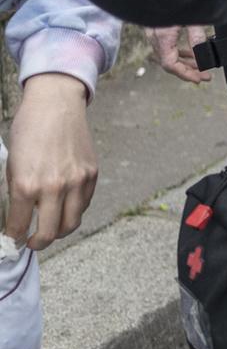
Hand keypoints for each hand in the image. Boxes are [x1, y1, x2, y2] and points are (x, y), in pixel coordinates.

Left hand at [4, 74, 97, 250]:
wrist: (55, 105)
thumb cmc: (29, 130)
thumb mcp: (12, 164)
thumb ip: (17, 192)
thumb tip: (19, 216)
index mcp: (26, 185)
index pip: (18, 226)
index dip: (13, 237)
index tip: (12, 240)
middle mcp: (53, 187)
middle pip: (49, 233)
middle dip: (37, 243)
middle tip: (31, 242)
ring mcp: (76, 182)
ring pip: (71, 224)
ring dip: (59, 231)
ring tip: (51, 230)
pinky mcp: (92, 175)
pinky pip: (84, 204)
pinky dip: (73, 210)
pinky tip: (64, 205)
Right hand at [147, 25, 211, 84]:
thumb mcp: (192, 18)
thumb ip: (197, 36)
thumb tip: (203, 54)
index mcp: (162, 36)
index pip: (170, 64)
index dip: (185, 74)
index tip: (198, 79)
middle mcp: (154, 36)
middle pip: (169, 63)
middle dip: (189, 72)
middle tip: (206, 76)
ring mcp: (153, 33)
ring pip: (168, 56)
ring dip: (185, 63)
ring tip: (201, 67)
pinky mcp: (156, 29)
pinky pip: (166, 47)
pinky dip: (179, 54)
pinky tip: (191, 54)